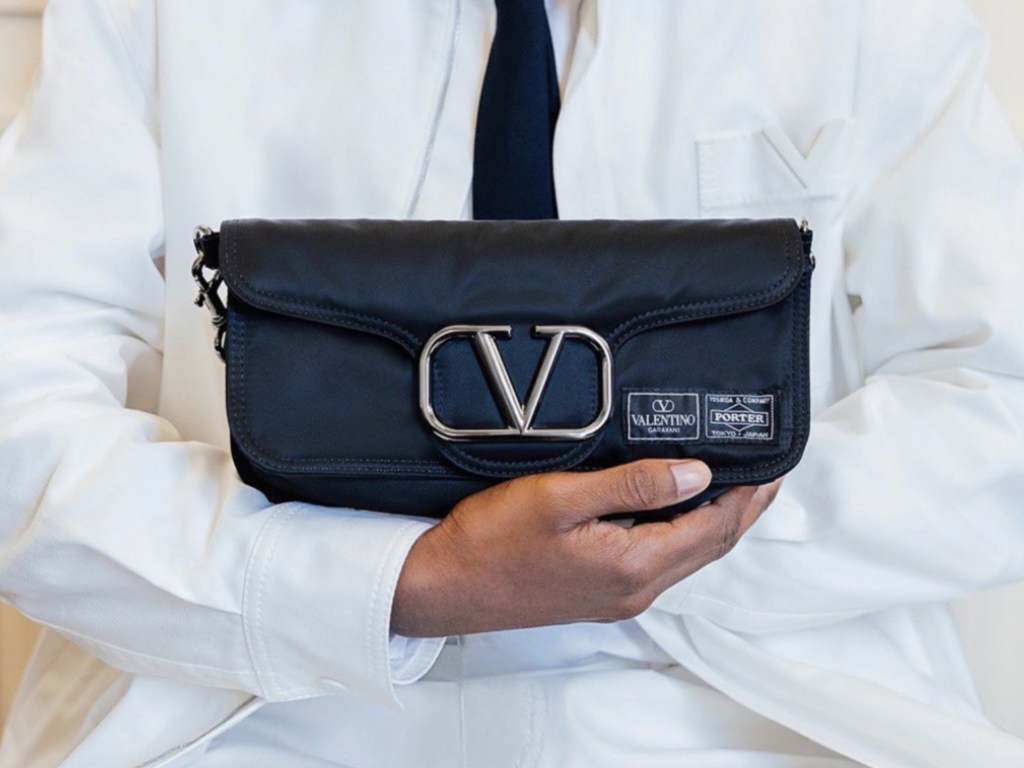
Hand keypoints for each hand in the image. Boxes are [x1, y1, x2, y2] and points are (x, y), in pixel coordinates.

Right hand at [391, 460, 781, 636]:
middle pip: (707, 548)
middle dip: (741, 512)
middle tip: (766, 476)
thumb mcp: (561, 497)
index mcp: (633, 566)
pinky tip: (674, 512)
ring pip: (685, 558)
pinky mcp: (598, 596)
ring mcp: (616, 598)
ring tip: (731, 488)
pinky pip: (659, 564)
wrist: (444, 586)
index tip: (770, 466)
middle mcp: (634, 591)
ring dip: (713, 524)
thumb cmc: (491, 540)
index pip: (712, 529)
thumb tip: (696, 474)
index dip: (746, 497)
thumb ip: (632, 485)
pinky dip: (681, 535)